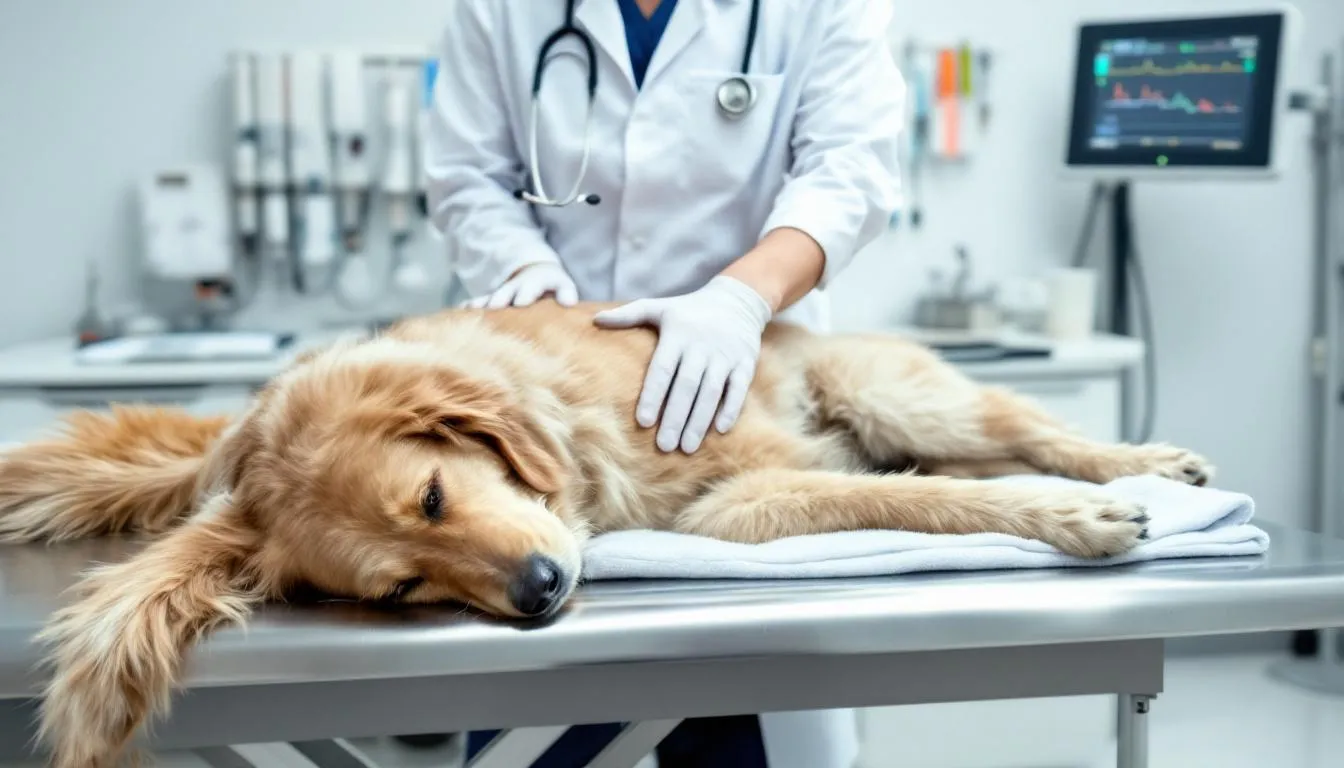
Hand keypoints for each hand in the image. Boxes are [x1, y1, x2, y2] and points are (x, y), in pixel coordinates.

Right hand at [466, 263, 577, 308]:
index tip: (521, 302)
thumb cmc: (553, 286)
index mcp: (535, 281)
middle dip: (500, 299)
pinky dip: (469, 308)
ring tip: (470, 311)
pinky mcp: (492, 302)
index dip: (526, 293)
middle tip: (494, 308)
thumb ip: (566, 292)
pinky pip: (479, 304)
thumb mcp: (563, 284)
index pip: (531, 286)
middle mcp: (515, 286)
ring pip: (490, 298)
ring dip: (481, 304)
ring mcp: (502, 294)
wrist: (535, 274)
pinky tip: (459, 314)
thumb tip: (570, 302)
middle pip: (506, 292)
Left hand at [594, 276, 771, 453]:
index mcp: (677, 335)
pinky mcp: (745, 362)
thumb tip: (594, 320)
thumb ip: (628, 315)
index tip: (644, 422)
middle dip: (676, 417)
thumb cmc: (688, 311)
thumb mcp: (659, 308)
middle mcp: (701, 346)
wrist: (736, 301)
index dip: (653, 395)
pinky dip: (730, 409)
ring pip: (711, 391)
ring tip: (686, 447)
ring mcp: (725, 355)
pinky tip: (720, 430)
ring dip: (699, 420)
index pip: (663, 369)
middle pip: (687, 386)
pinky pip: (738, 389)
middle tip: (664, 446)